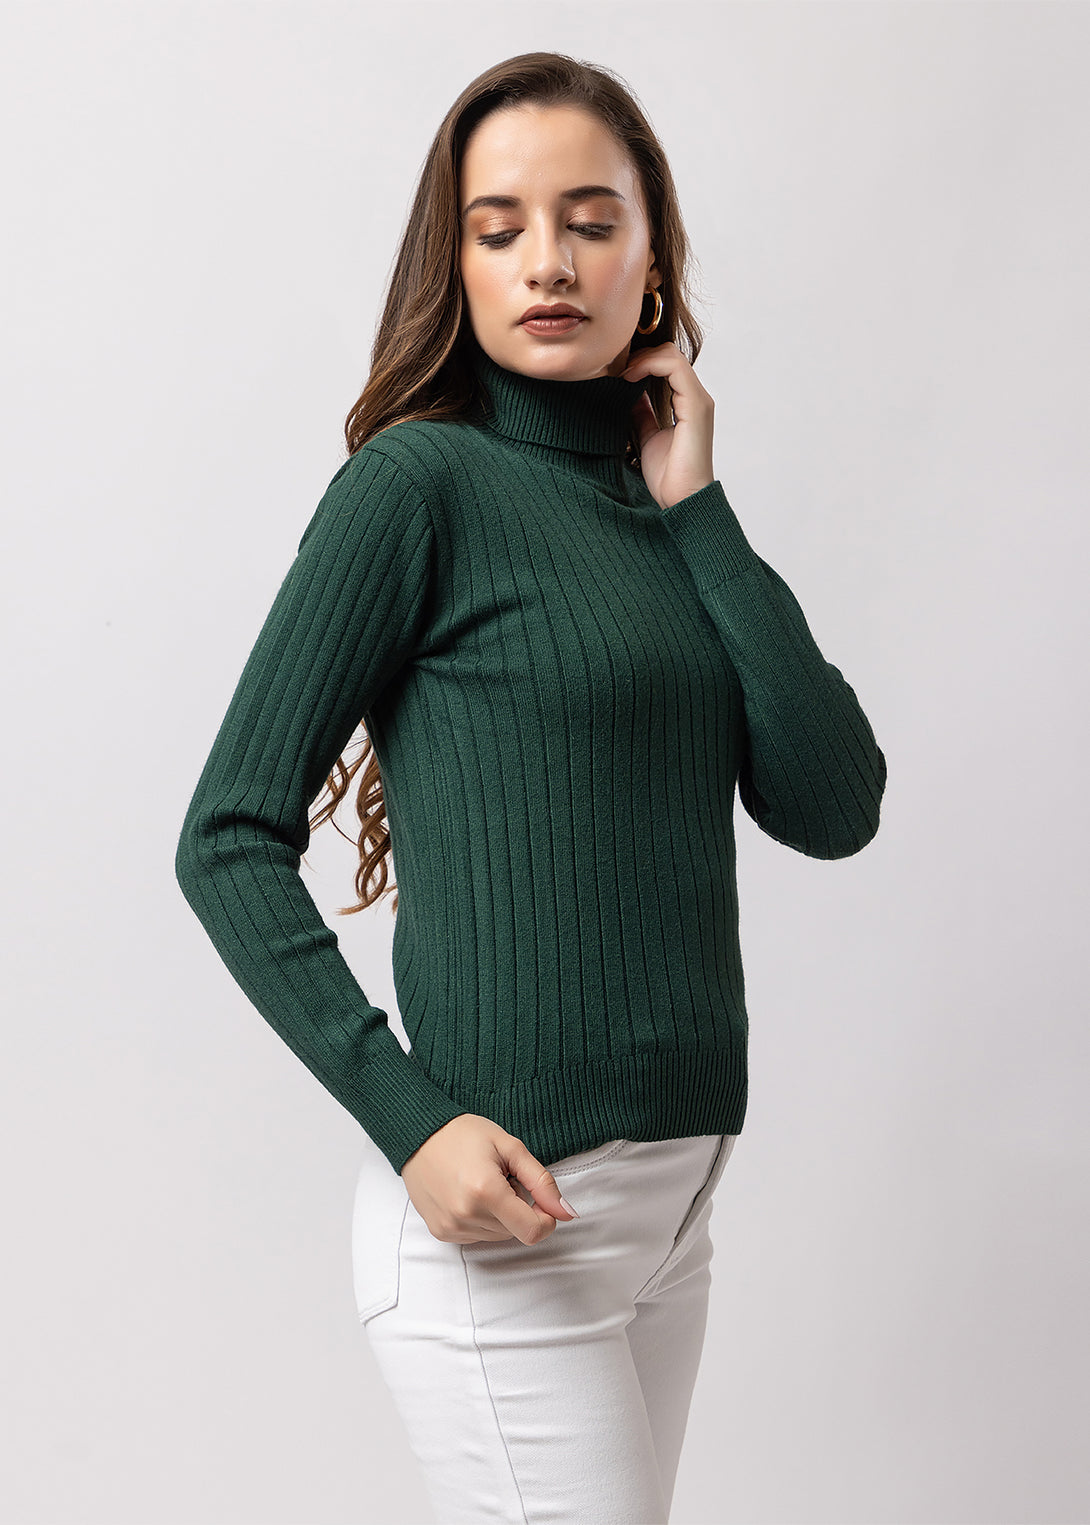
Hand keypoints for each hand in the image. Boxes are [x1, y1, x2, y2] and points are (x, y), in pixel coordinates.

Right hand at [400, 1113, 578, 1245]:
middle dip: (518, 1209)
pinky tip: (469, 1194)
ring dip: (500, 1215)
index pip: (533, 1231)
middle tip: (502, 1179)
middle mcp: (466, 1216)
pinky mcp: (441, 1233)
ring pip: (498, 1236)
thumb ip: (542, 1182)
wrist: (419, 1134)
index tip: (539, 1198)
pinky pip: (478, 1236)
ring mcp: (451, 1227)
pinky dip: (482, 1220)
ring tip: (482, 1184)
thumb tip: (566, 1212)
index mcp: (486, 1192)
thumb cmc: (464, 1134)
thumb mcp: (510, 1147)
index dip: (546, 1218)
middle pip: (515, 1232)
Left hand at [621, 341, 715, 511]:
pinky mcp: (696, 407)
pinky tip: (630, 379)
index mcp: (687, 403)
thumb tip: (627, 393)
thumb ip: (642, 412)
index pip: (667, 363)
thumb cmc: (667, 476)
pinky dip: (649, 366)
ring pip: (672, 355)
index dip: (641, 360)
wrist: (681, 500)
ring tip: (622, 374)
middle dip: (640, 355)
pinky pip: (674, 369)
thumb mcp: (645, 436)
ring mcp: (698, 401)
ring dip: (642, 358)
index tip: (617, 373)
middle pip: (669, 353)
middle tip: (616, 370)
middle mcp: (696, 398)